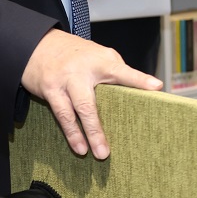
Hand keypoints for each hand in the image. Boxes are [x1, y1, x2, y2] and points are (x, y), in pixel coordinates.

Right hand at [21, 29, 160, 158]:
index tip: (155, 87)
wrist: (40, 44)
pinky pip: (60, 114)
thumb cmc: (79, 55)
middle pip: (90, 103)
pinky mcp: (49, 90)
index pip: (122, 71)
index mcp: (101, 61)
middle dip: (96, 129)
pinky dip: (69, 132)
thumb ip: (117, 72)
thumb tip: (143, 91)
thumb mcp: (100, 56)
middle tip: (106, 152)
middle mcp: (81, 72)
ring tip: (90, 153)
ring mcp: (63, 82)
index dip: (139, 79)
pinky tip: (78, 146)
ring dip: (80, 135)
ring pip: (71, 113)